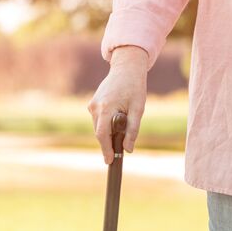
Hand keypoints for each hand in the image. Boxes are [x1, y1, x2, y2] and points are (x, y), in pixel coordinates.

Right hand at [88, 46, 148, 163]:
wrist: (126, 69)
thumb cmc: (135, 88)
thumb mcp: (138, 109)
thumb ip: (133, 129)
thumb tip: (128, 149)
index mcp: (106, 107)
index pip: (102, 134)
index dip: (106, 149)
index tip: (109, 161)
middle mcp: (95, 107)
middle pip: (100, 132)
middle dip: (109, 143)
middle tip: (119, 153)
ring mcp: (92, 104)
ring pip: (99, 126)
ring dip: (109, 133)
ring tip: (123, 129)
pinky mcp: (93, 103)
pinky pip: (99, 119)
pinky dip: (107, 124)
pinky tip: (118, 118)